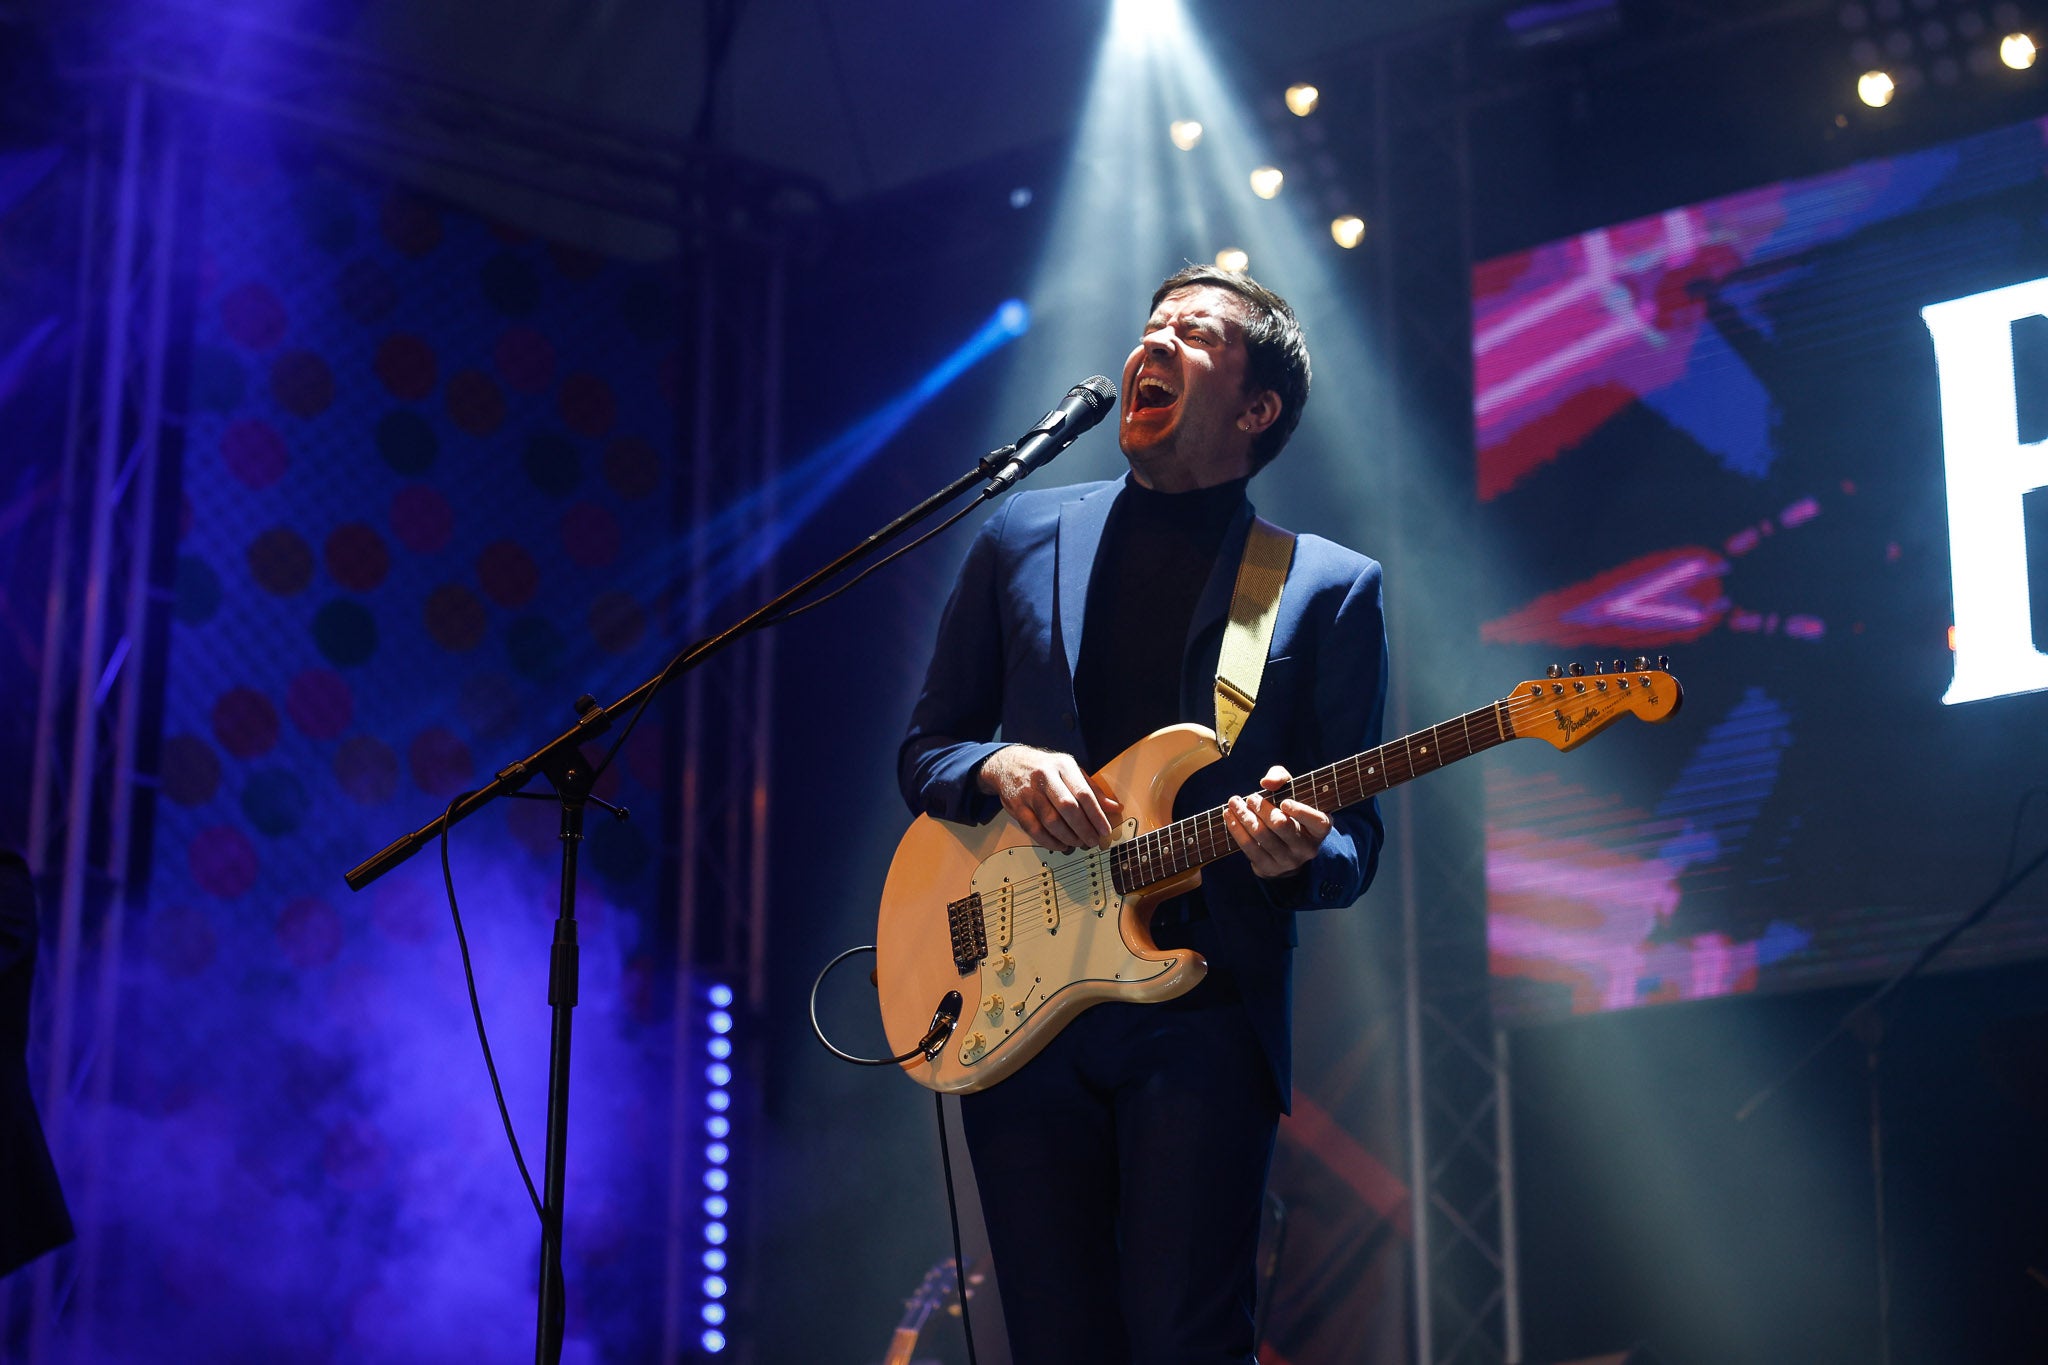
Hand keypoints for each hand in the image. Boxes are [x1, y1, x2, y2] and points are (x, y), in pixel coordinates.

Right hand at [976, 746, 1123, 853]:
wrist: (1008, 763)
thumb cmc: (1045, 768)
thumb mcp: (1070, 770)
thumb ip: (1092, 789)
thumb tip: (1114, 808)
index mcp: (1063, 766)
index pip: (1084, 793)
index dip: (1096, 815)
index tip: (1105, 830)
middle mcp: (1046, 777)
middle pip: (1068, 808)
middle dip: (1083, 829)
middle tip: (1093, 841)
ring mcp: (1029, 792)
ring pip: (1051, 821)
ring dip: (1068, 837)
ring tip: (1078, 843)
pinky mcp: (1017, 806)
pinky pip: (1034, 829)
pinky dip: (1049, 842)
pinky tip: (1060, 845)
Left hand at [1224, 766, 1331, 878]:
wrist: (1284, 847)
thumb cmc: (1289, 811)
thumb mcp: (1292, 790)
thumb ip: (1282, 778)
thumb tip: (1266, 783)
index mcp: (1320, 829)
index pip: (1317, 821)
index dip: (1301, 812)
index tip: (1284, 802)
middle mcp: (1307, 848)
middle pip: (1282, 826)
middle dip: (1263, 809)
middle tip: (1251, 798)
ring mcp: (1288, 861)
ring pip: (1263, 836)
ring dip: (1245, 816)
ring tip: (1234, 803)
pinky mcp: (1269, 868)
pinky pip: (1249, 847)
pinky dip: (1236, 829)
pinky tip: (1229, 816)